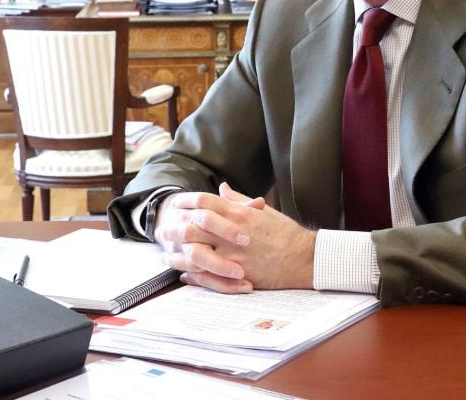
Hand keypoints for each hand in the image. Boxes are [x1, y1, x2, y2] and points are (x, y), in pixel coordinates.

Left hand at [152, 183, 315, 293]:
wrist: (303, 258)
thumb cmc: (285, 233)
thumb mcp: (262, 211)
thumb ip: (238, 200)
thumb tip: (222, 189)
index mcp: (239, 214)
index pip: (204, 202)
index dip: (187, 201)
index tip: (175, 204)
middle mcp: (233, 233)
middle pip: (193, 227)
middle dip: (174, 228)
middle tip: (161, 230)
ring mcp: (233, 255)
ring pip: (195, 254)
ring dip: (178, 255)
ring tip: (166, 255)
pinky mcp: (236, 275)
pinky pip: (207, 276)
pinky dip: (192, 275)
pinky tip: (184, 274)